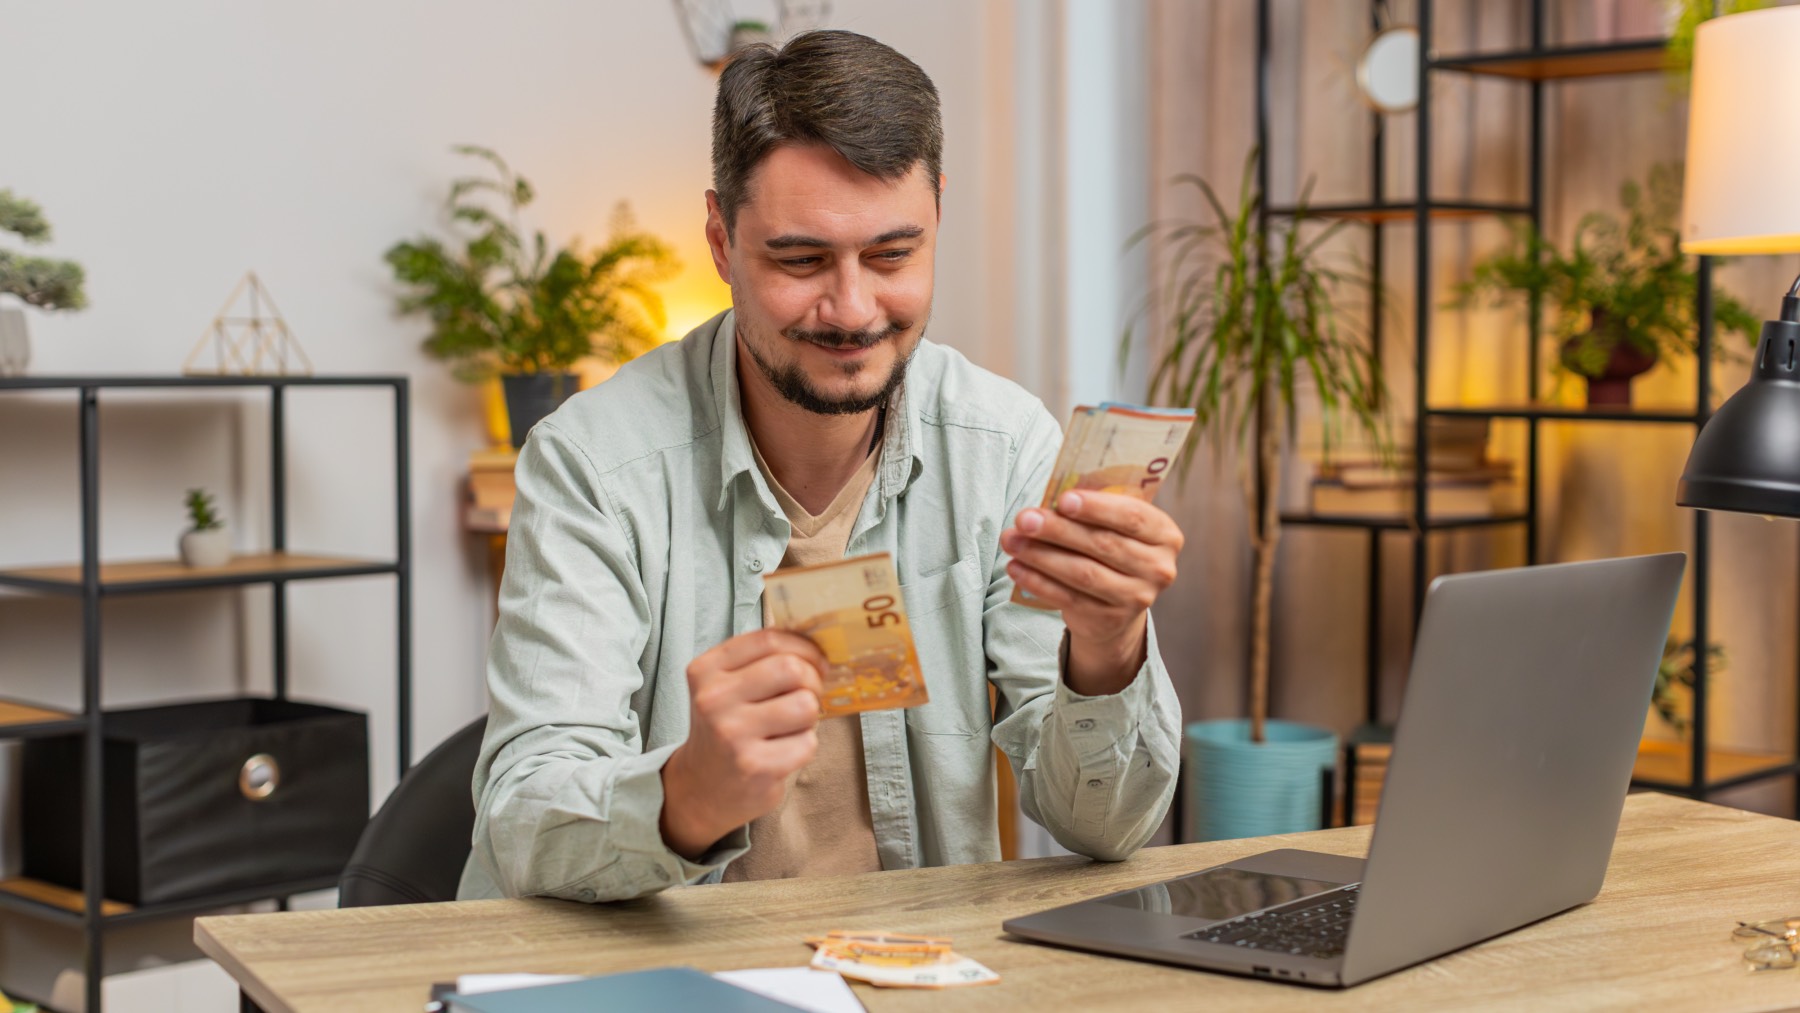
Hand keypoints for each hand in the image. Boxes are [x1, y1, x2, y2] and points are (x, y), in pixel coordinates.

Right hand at [660, 629, 827, 860]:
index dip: (804, 647)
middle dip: (812, 681)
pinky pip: (808, 742)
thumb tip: (818, 644)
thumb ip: (761, 661)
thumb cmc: (725, 728)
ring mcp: (733, 734)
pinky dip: (805, 746)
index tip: (816, 661)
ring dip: (809, 716)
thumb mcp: (725, 686)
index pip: (769, 639)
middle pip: (791, 668)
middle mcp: (714, 699)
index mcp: (706, 670)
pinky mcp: (755, 767)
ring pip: (805, 705)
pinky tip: (783, 751)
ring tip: (791, 726)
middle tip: (808, 695)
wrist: (700, 789)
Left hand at [1000, 490, 1183, 694]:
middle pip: (1103, 544)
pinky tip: (1016, 567)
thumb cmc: (1111, 549)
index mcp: (1165, 535)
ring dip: (1041, 555)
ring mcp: (1136, 598)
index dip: (1097, 507)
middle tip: (1024, 519)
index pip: (1133, 517)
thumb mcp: (1115, 526)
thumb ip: (1095, 510)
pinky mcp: (1109, 620)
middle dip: (1058, 530)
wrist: (1117, 605)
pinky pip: (1068, 598)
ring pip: (1083, 573)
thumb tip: (1051, 499)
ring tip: (1012, 540)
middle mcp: (1158, 568)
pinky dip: (1038, 582)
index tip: (1062, 499)